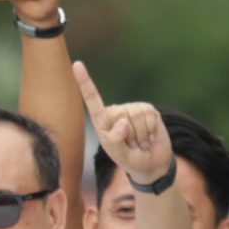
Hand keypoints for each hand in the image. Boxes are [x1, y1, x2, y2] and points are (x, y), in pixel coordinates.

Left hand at [72, 61, 174, 187]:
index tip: (77, 64)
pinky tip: (150, 138)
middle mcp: (117, 111)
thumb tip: (123, 121)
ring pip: (138, 117)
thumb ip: (116, 141)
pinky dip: (151, 132)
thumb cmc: (129, 159)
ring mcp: (133, 109)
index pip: (93, 100)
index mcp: (103, 121)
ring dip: (142, 136)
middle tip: (132, 146)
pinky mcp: (149, 110)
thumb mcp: (119, 155)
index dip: (85, 82)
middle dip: (130, 136)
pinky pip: (150, 117)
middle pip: (124, 115)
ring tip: (140, 143)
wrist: (151, 163)